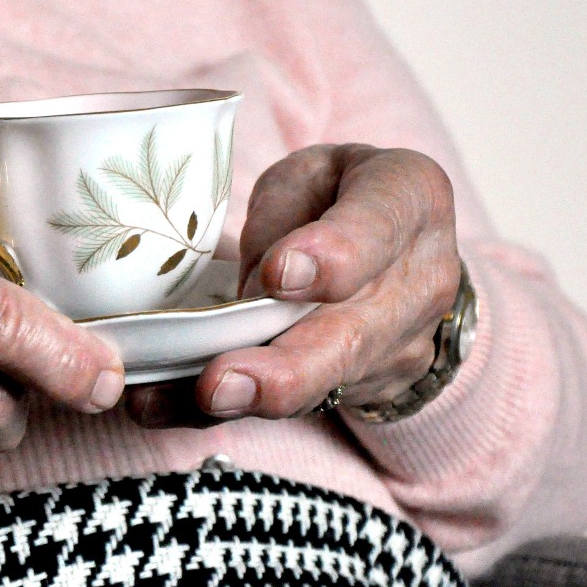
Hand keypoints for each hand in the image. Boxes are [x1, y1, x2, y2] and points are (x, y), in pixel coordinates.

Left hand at [126, 144, 459, 426]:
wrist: (401, 249)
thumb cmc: (338, 196)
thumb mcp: (310, 175)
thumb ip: (283, 221)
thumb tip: (250, 294)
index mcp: (409, 198)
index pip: (378, 227)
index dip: (332, 255)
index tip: (278, 275)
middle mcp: (418, 281)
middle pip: (351, 335)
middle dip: (284, 369)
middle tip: (221, 382)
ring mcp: (398, 345)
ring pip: (322, 382)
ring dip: (253, 400)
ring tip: (195, 401)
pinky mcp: (363, 386)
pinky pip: (293, 403)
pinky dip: (226, 411)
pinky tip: (167, 407)